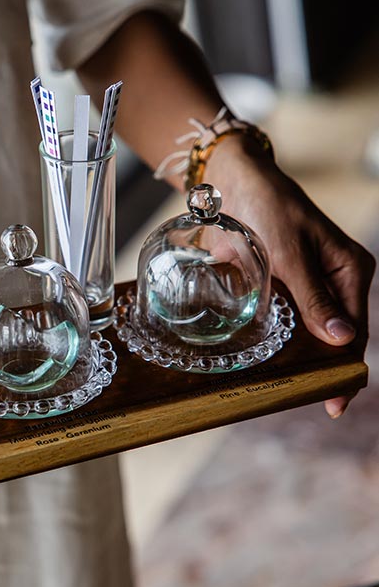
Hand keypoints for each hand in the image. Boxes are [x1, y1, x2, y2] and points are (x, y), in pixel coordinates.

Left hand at [207, 139, 375, 416]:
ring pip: (308, 335)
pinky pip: (285, 323)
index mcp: (352, 271)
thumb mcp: (290, 254)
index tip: (333, 402)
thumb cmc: (267, 208)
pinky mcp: (281, 288)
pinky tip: (265, 367)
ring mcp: (307, 287)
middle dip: (321, 369)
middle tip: (301, 399)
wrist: (232, 184)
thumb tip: (342, 339)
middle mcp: (335, 282)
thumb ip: (313, 297)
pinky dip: (278, 344)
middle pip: (334, 337)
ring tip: (284, 391)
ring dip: (298, 360)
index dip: (345, 368)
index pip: (354, 330)